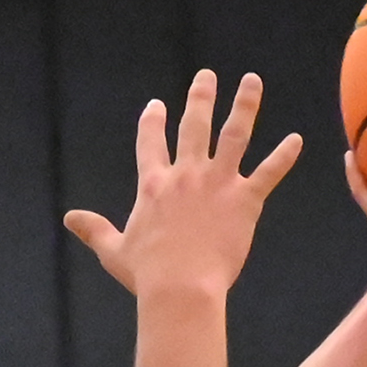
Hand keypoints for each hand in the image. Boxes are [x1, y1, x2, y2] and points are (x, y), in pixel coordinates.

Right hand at [67, 70, 300, 297]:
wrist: (181, 290)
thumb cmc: (147, 276)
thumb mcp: (115, 251)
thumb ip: (95, 230)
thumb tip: (69, 218)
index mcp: (154, 185)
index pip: (151, 142)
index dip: (152, 122)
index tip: (156, 106)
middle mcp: (186, 174)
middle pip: (194, 124)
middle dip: (200, 97)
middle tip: (206, 76)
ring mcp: (217, 184)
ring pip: (234, 134)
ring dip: (245, 104)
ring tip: (252, 81)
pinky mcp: (245, 201)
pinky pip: (268, 173)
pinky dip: (284, 157)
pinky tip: (297, 140)